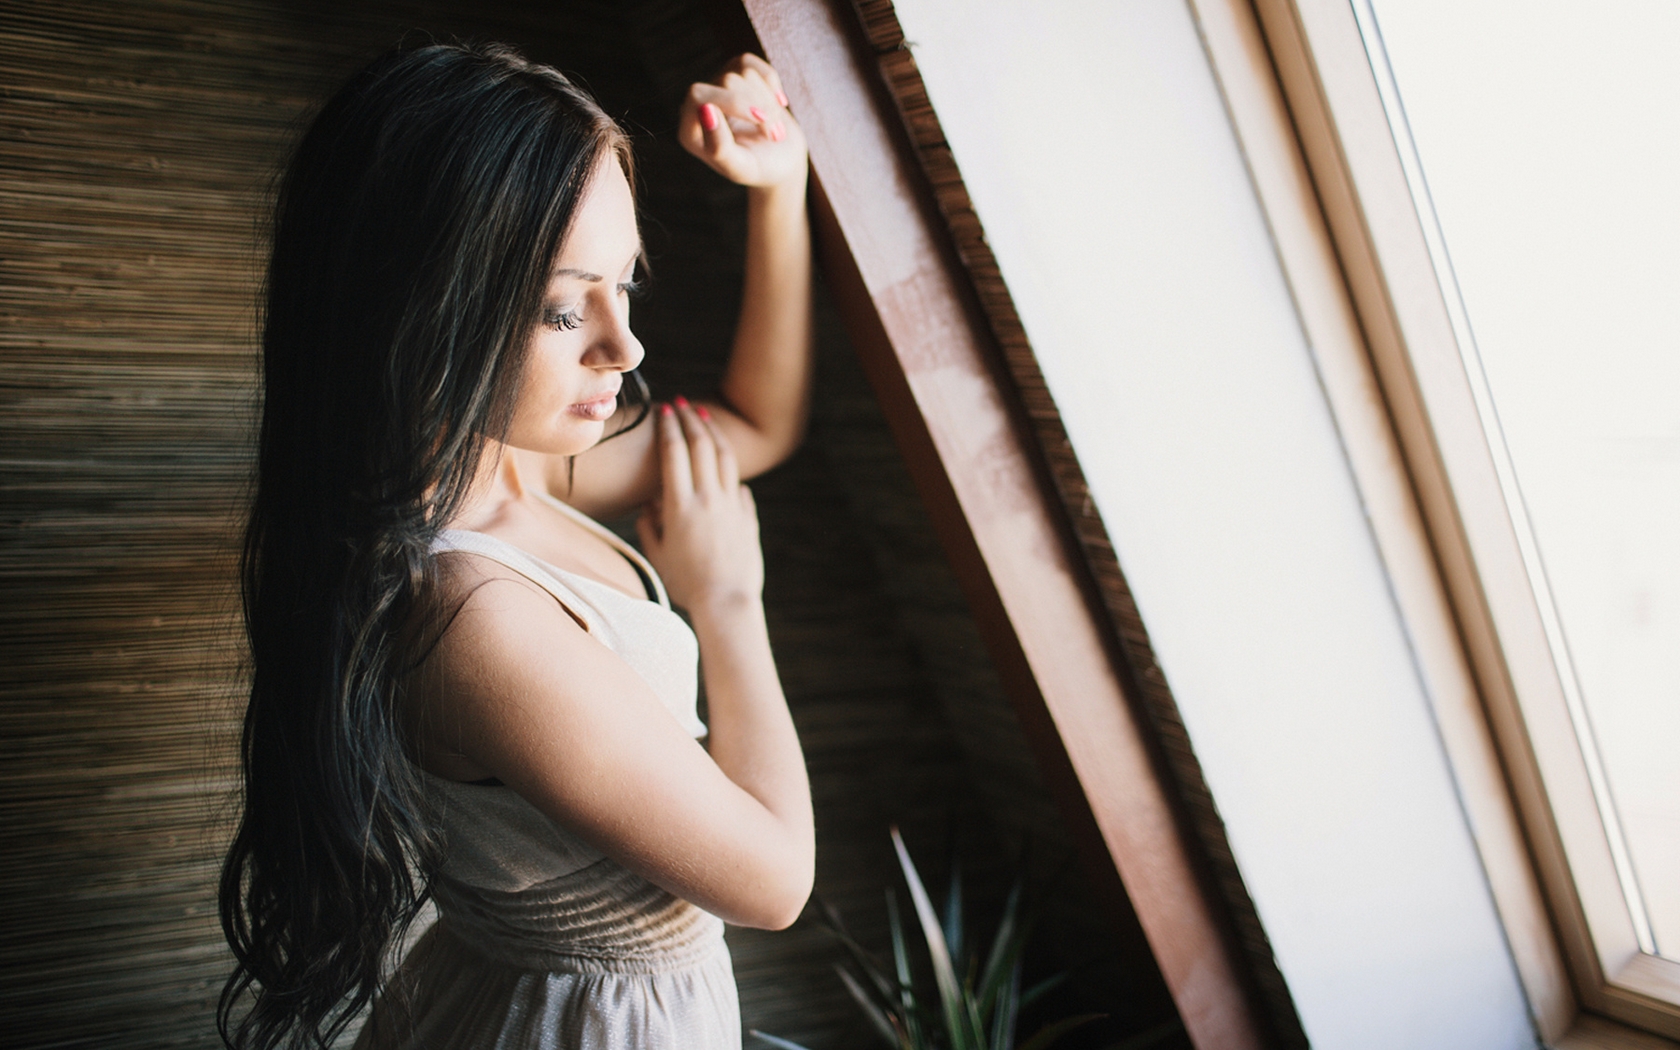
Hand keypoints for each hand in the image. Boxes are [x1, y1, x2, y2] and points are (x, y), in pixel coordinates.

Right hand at [637, 400, 763, 614]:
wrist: (726, 602)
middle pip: (701, 446)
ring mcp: (731, 505)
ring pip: (725, 458)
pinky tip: (724, 460)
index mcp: (679, 506)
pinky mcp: (747, 516)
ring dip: (714, 433)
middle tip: (682, 404)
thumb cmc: (686, 583)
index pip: (674, 454)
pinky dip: (730, 467)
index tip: (664, 411)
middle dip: (690, 420)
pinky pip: (739, 484)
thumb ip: (650, 525)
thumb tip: (648, 504)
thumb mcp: (658, 555)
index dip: (669, 428)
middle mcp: (707, 499)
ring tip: (706, 418)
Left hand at [678, 54, 807, 191]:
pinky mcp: (735, 74)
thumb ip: (719, 147)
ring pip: (744, 73)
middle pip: (727, 81)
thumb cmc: (759, 169)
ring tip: (775, 130)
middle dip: (757, 105)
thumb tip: (706, 109)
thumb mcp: (740, 168)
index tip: (759, 119)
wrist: (782, 162)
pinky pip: (751, 63)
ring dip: (769, 103)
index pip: (698, 95)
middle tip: (775, 135)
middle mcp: (700, 106)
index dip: (731, 101)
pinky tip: (778, 104)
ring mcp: (717, 87)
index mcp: (690, 130)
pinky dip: (771, 84)